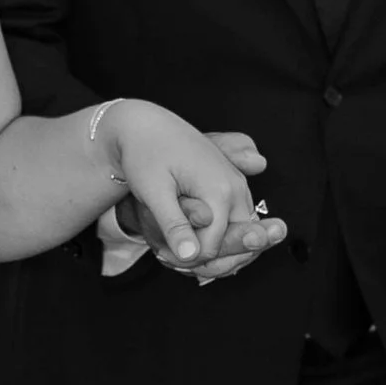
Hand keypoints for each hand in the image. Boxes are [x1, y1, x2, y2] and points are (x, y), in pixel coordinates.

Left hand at [107, 108, 287, 274]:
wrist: (148, 125)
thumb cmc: (146, 153)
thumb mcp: (154, 192)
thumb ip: (175, 225)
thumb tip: (189, 256)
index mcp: (220, 191)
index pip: (213, 246)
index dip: (187, 258)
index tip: (162, 255)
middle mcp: (236, 189)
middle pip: (235, 244)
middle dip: (205, 258)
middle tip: (168, 256)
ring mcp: (238, 187)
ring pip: (239, 235)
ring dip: (213, 250)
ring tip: (176, 249)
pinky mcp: (233, 187)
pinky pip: (236, 223)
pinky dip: (218, 237)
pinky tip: (190, 238)